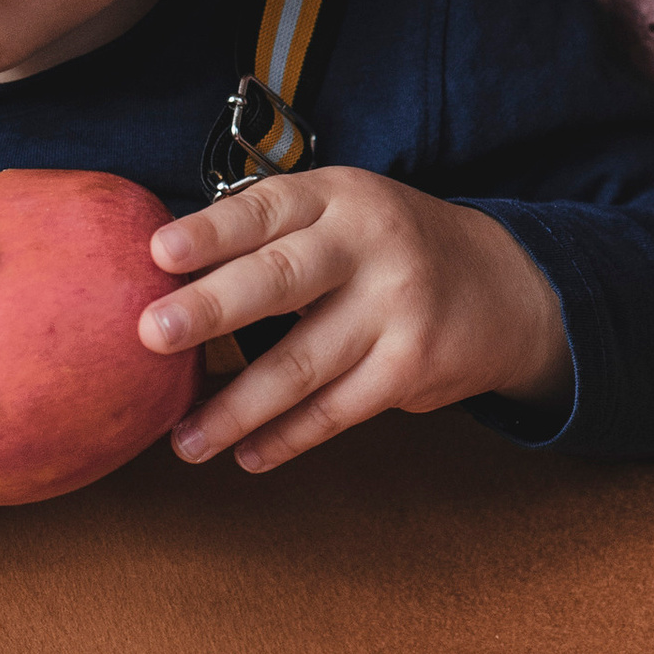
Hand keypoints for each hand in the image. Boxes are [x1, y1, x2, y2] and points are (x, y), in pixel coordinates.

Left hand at [139, 172, 570, 473]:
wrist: (502, 286)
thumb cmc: (388, 249)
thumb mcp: (341, 213)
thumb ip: (271, 234)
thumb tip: (162, 274)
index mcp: (338, 199)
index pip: (266, 210)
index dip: (212, 232)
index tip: (158, 253)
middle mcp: (367, 246)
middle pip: (280, 280)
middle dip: (211, 309)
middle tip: (151, 334)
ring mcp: (394, 308)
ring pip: (301, 365)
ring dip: (236, 409)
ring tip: (184, 441)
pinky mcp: (410, 365)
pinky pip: (335, 410)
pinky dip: (287, 437)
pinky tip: (248, 455)